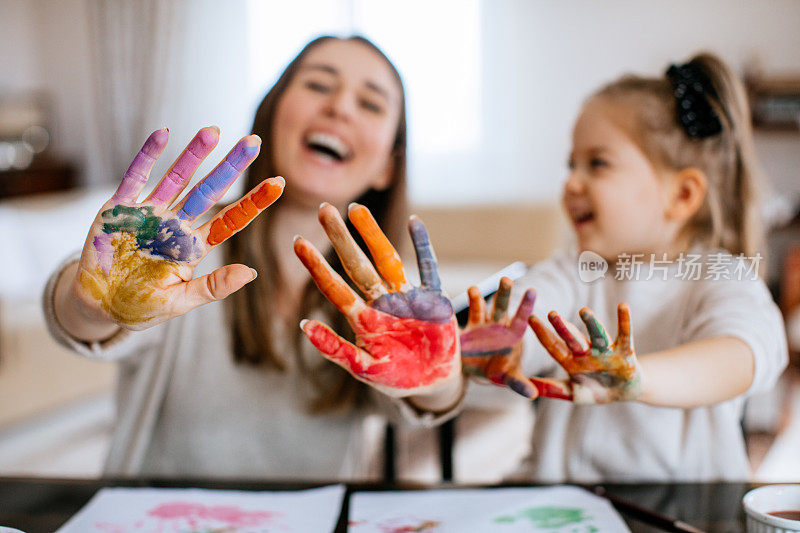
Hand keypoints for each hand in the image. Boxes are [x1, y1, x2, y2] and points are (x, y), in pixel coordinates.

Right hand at [72, 127, 283, 329]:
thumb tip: (251, 272)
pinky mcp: (119, 208)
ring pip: (177, 179)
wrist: (99, 306)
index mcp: (194, 246)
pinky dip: (148, 156)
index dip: (253, 202)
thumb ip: (213, 287)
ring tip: (213, 131)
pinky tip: (163, 135)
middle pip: (209, 190)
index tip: (278, 184)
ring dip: (194, 155)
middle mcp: (176, 224)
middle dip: (230, 167)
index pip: (230, 220)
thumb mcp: (180, 302)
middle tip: (253, 141)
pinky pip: (135, 178)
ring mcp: (149, 213)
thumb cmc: (141, 305)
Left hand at [294, 203, 458, 397]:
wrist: (433, 385)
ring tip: (356, 209)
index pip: (335, 287)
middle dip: (341, 238)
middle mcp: (382, 301)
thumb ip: (336, 349)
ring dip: (373, 235)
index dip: (317, 266)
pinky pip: (428, 267)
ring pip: (388, 259)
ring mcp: (407, 297)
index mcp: (363, 318)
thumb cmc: (396, 378)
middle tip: (323, 210)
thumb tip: (304, 325)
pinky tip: (414, 222)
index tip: (297, 243)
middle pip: (357, 264)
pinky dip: (422, 245)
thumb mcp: (364, 368)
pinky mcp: (433, 299)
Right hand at [460, 277, 540, 397]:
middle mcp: (497, 325)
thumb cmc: (499, 369)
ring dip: (477, 298)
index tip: (532, 290)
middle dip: (503, 293)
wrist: (477, 369)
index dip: (525, 306)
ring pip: (479, 308)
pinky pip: (459, 321)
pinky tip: (447, 306)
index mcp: (512, 335)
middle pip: (501, 307)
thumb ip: (519, 383)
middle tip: (506, 279)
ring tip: (473, 289)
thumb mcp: (508, 376)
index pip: (520, 318)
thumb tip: (534, 395)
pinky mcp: (464, 331)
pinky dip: (454, 316)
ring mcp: (479, 325)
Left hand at [528, 303, 641, 403]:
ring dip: (592, 324)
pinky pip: (625, 336)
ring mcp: (605, 352)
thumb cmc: (596, 390)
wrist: (623, 393)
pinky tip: (623, 306)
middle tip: (552, 314)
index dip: (543, 334)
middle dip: (563, 327)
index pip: (554, 346)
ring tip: (584, 311)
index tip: (531, 319)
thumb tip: (530, 386)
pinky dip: (625, 322)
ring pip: (597, 335)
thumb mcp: (574, 393)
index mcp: (572, 361)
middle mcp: (586, 353)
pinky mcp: (625, 352)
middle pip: (573, 338)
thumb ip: (555, 389)